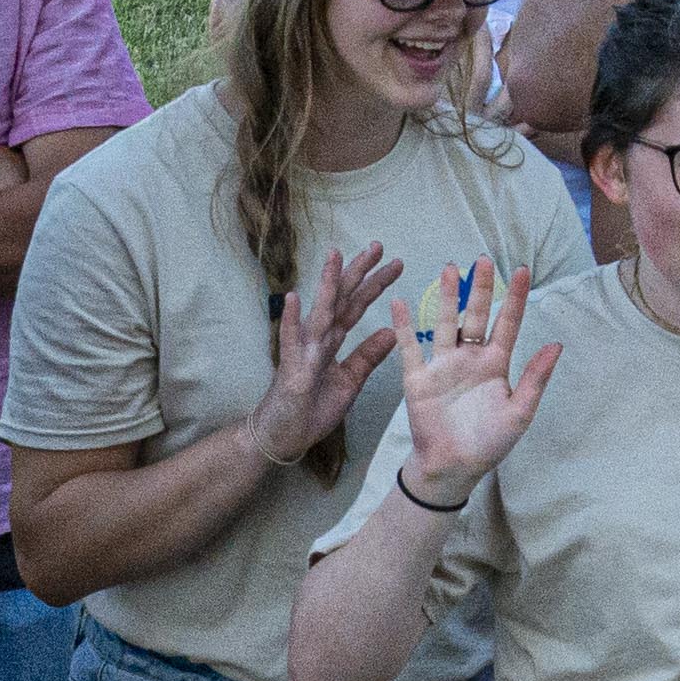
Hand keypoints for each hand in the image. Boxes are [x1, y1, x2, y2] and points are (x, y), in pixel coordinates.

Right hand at [245, 240, 404, 469]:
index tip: (395, 263)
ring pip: (319, 313)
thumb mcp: (349, 382)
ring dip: (326, 285)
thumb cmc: (311, 408)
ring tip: (335, 256)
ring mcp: (302, 351)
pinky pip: (291, 343)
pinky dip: (291, 321)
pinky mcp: (291, 370)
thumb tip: (390, 331)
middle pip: (341, 299)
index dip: (375, 284)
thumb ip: (367, 357)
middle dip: (358, 272)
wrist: (283, 435)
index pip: (356, 305)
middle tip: (378, 245)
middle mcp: (317, 339)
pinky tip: (292, 299)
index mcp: (333, 340)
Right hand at [387, 254, 559, 502]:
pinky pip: (409, 348)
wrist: (453, 467)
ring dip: (448, 298)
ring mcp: (443, 366)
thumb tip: (557, 344)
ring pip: (446, 324)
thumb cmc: (490, 443)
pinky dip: (404, 326)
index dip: (515, 298)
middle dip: (481, 289)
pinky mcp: (418, 378)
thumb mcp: (519, 412)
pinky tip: (400, 302)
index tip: (522, 270)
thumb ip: (535, 378)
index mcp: (496, 365)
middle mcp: (470, 359)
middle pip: (476, 316)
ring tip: (450, 269)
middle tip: (483, 260)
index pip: (507, 324)